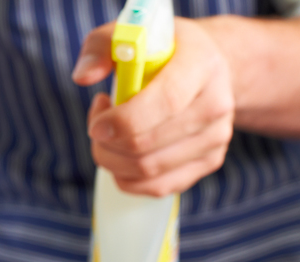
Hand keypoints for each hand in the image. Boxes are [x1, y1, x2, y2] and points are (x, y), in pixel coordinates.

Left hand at [72, 18, 234, 196]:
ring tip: (110, 134)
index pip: (164, 102)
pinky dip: (126, 177)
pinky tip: (122, 153)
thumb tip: (83, 77)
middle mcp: (215, 104)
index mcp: (201, 65)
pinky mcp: (209, 162)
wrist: (207, 69)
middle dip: (106, 144)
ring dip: (112, 160)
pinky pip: (156, 187)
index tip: (97, 125)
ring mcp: (216, 138)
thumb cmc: (162, 53)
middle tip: (97, 124)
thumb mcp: (130, 36)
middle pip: (147, 146)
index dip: (122, 122)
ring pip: (148, 171)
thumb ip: (100, 48)